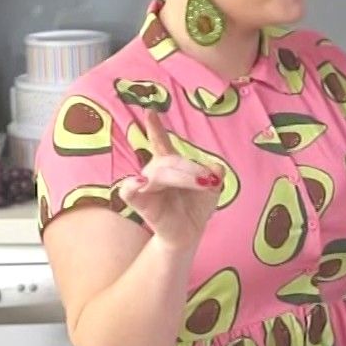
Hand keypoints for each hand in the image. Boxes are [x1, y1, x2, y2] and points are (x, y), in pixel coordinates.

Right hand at [119, 114, 220, 246]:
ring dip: (183, 178)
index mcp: (169, 165)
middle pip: (169, 160)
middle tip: (210, 181)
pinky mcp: (140, 203)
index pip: (160, 143)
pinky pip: (130, 191)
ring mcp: (145, 186)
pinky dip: (133, 186)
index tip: (149, 111)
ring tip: (203, 185)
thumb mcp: (212, 189)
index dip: (155, 127)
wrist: (189, 234)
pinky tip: (141, 181)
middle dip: (191, 169)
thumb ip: (215, 174)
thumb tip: (216, 168)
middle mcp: (154, 172)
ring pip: (159, 172)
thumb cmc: (196, 208)